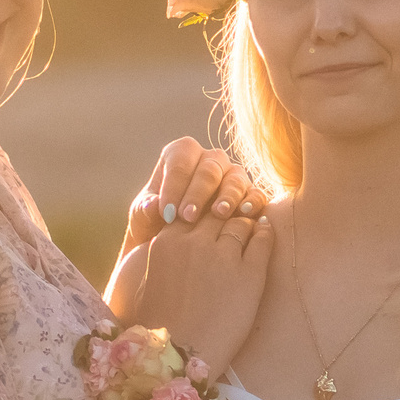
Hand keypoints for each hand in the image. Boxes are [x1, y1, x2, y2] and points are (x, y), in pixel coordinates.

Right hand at [114, 205, 272, 372]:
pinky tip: (266, 233)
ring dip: (248, 221)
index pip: (192, 210)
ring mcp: (223, 257)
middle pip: (218, 211)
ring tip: (254, 223)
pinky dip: (265, 233)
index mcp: (166, 242)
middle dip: (227, 211)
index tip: (213, 216)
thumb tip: (180, 236)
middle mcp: (195, 243)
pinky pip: (263, 239)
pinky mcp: (249, 274)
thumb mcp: (150, 279)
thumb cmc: (160, 326)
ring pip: (241, 221)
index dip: (204, 212)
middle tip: (238, 214)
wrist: (177, 357)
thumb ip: (165, 252)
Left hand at [121, 139, 265, 264]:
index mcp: (181, 154)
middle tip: (188, 217)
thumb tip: (153, 205)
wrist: (177, 246)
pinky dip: (252, 202)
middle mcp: (210, 160)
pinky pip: (255, 194)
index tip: (167, 213)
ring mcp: (233, 176)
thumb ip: (145, 210)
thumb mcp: (143, 219)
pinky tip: (244, 214)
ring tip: (218, 215)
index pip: (179, 161)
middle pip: (208, 169)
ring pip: (234, 179)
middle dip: (198, 193)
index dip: (174, 185)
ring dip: (227, 196)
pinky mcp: (250, 195)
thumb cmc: (156, 224)